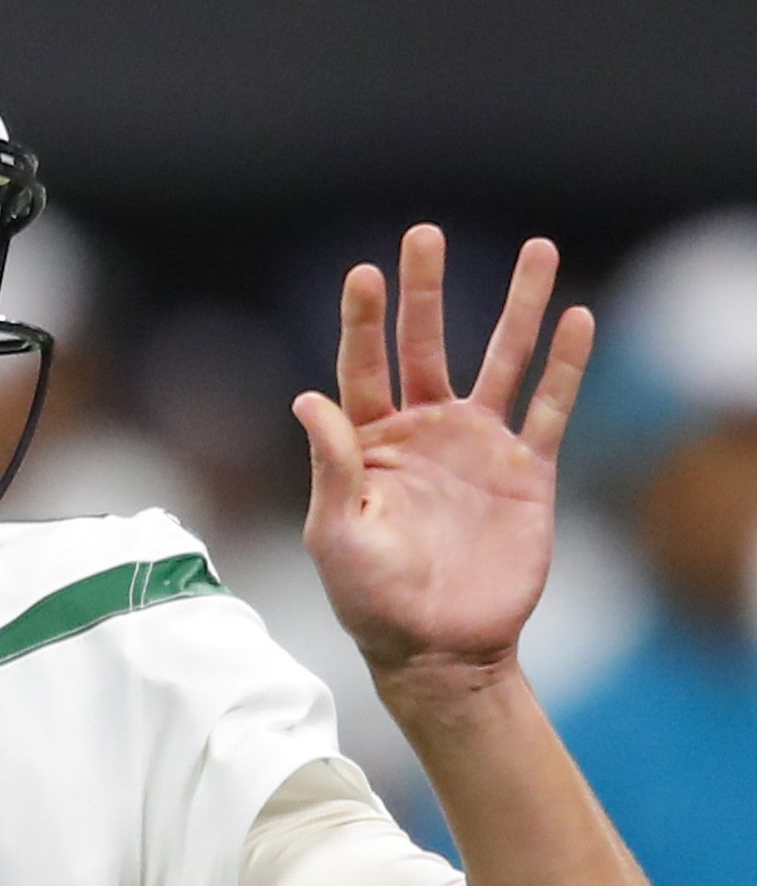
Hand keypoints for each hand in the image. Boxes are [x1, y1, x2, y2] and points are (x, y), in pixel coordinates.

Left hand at [291, 225, 593, 675]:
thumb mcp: (337, 533)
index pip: (362, 365)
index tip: (364, 272)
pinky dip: (565, 365)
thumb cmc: (371, 598)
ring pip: (500, 361)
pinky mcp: (526, 472)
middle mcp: (423, 431)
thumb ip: (331, 464)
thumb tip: (308, 398)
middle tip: (427, 234)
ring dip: (518, 307)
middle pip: (425, 345)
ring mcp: (477, 447)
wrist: (438, 651)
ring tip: (537, 250)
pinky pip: (549, 408)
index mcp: (368, 441)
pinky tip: (578, 319)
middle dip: (427, 291)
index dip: (364, 320)